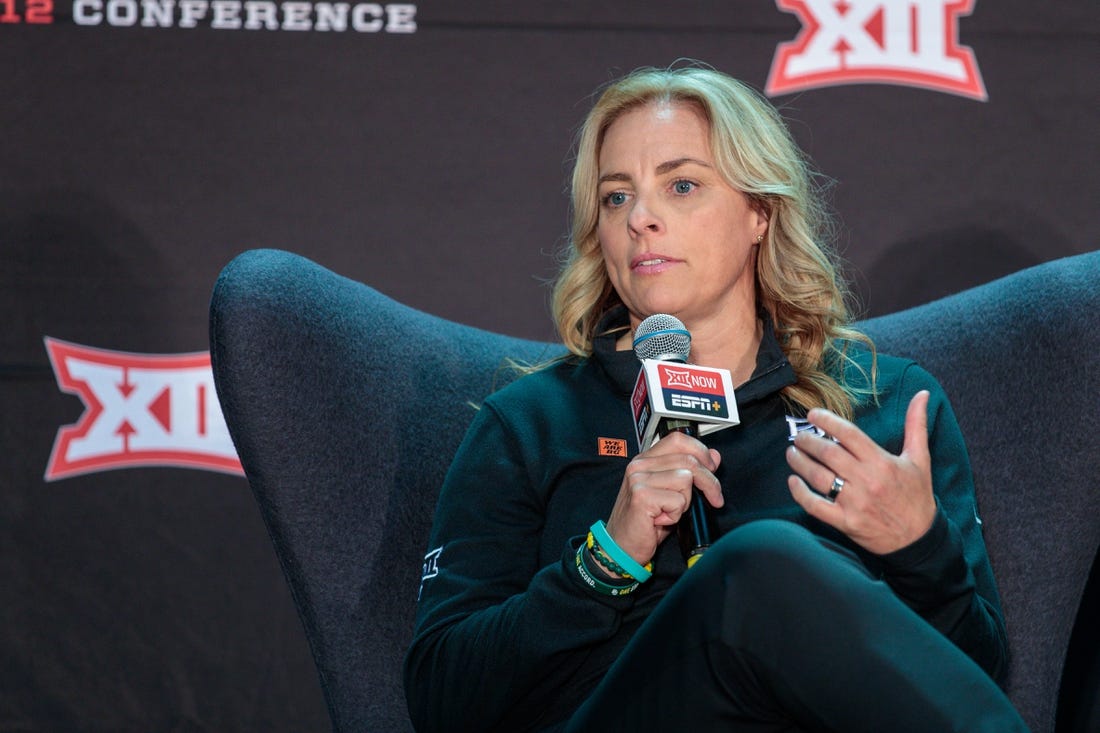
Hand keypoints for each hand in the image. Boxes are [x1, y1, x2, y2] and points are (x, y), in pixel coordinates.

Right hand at [604, 431, 722, 568]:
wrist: (621, 547)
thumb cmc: (645, 522)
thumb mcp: (672, 493)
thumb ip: (690, 472)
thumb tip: (714, 456)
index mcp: (646, 460)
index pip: (678, 440)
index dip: (701, 452)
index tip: (712, 469)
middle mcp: (639, 465)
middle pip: (688, 460)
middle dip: (709, 482)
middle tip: (714, 499)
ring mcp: (638, 479)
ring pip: (686, 479)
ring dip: (685, 502)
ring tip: (670, 511)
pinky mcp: (641, 496)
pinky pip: (678, 500)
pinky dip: (676, 515)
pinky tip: (661, 520)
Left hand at [785, 390, 935, 554]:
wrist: (919, 539)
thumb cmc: (917, 495)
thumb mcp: (920, 459)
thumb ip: (916, 425)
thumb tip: (922, 394)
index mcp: (882, 462)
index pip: (848, 434)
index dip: (827, 421)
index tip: (812, 414)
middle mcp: (866, 481)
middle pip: (828, 454)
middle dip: (808, 441)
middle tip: (798, 435)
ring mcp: (854, 503)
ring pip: (818, 477)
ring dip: (800, 462)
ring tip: (792, 452)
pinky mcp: (845, 522)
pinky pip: (815, 506)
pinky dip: (800, 493)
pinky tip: (793, 481)